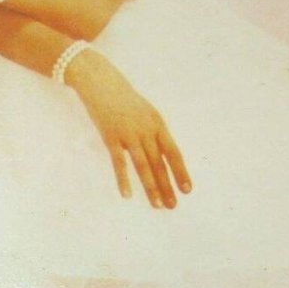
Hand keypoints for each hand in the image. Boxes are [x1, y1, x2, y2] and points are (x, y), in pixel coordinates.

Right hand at [65, 50, 191, 208]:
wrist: (100, 81)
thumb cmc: (123, 98)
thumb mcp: (145, 112)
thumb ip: (152, 132)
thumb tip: (162, 155)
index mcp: (157, 124)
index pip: (173, 152)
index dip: (181, 172)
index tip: (187, 190)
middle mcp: (146, 130)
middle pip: (159, 163)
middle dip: (167, 186)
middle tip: (173, 206)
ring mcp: (128, 133)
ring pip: (143, 165)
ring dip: (151, 187)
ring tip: (158, 205)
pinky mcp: (110, 137)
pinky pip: (119, 162)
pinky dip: (123, 179)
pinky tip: (127, 195)